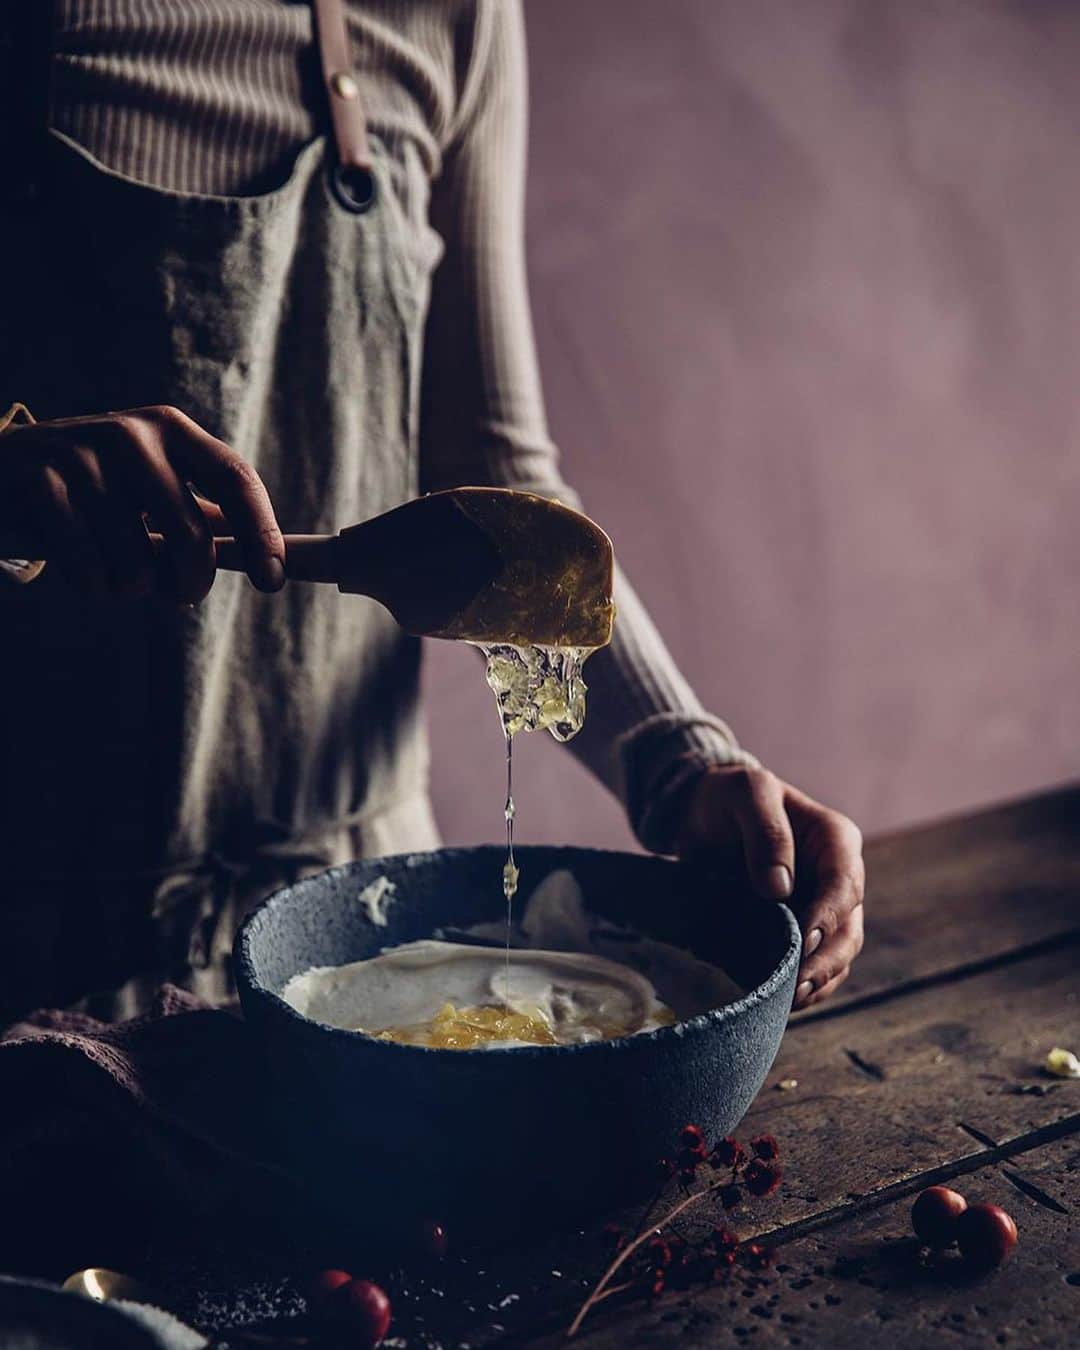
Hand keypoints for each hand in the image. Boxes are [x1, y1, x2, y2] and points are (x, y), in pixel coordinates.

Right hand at [0, 404, 283, 601]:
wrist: (2, 470)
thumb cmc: (95, 491)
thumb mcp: (152, 486)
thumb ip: (205, 516)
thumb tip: (274, 560)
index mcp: (171, 429)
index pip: (237, 480)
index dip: (263, 534)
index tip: (272, 581)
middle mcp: (132, 434)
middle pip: (191, 537)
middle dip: (189, 584)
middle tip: (177, 594)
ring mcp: (82, 454)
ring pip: (137, 563)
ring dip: (131, 589)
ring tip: (115, 571)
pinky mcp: (39, 482)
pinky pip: (90, 569)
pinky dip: (94, 588)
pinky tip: (85, 572)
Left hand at [677, 765, 864, 1009]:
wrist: (702, 815)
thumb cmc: (728, 796)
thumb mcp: (746, 792)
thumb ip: (766, 830)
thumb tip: (780, 887)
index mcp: (835, 840)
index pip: (844, 885)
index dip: (828, 916)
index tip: (804, 942)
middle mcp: (837, 877)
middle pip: (848, 929)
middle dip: (826, 961)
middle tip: (796, 986)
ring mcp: (820, 907)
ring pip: (835, 954)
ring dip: (818, 981)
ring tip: (790, 1001)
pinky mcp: (798, 929)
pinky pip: (812, 963)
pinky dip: (801, 982)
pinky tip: (779, 998)